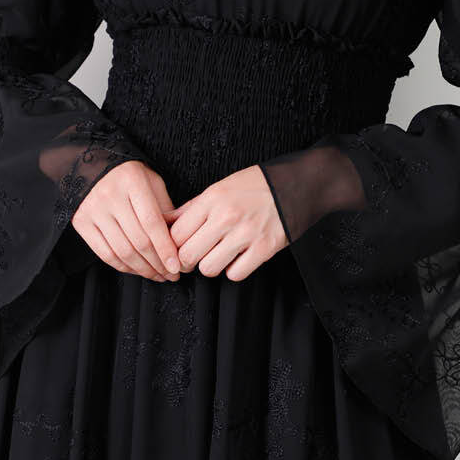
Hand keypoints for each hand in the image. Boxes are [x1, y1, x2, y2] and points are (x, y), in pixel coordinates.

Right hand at [70, 159, 180, 280]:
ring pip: (122, 251)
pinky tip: (137, 270)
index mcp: (132, 181)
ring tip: (157, 275)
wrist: (92, 166)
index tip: (176, 266)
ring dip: (142, 269)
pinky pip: (105, 253)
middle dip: (157, 264)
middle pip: (138, 240)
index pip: (152, 222)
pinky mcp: (82, 223)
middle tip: (171, 275)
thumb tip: (177, 241)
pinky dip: (123, 267)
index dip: (165, 248)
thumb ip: (164, 208)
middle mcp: (110, 195)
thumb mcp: (151, 182)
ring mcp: (93, 210)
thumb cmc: (129, 176)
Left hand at [162, 164, 287, 281]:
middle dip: (189, 259)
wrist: (295, 185)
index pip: (175, 234)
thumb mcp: (219, 187)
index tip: (180, 246)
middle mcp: (226, 216)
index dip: (173, 245)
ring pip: (208, 268)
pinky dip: (234, 269)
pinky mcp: (264, 248)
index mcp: (212, 198)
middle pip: (188, 255)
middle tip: (197, 254)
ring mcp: (246, 234)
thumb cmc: (254, 186)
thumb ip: (191, 207)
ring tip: (219, 253)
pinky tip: (238, 256)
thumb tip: (164, 221)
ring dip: (211, 264)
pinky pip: (234, 274)